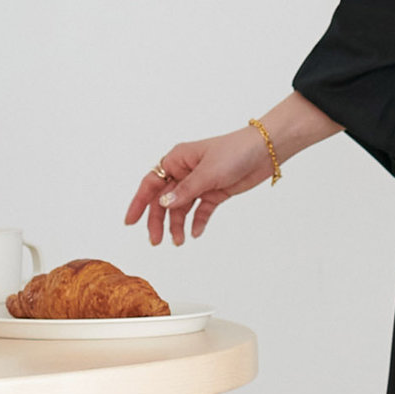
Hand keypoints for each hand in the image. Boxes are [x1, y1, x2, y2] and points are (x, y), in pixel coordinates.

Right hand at [124, 127, 271, 244]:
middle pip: (164, 200)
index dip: (138, 203)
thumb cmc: (234, 152)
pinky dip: (197, 222)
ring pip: (182, 208)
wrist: (264, 152)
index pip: (150, 183)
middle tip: (156, 240)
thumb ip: (186, 191)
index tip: (130, 222)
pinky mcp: (215, 192)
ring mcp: (200, 183)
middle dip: (159, 220)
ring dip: (178, 224)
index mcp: (177, 160)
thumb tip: (164, 204)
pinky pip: (201, 210)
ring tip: (179, 241)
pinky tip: (196, 233)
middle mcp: (185, 172)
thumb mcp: (207, 173)